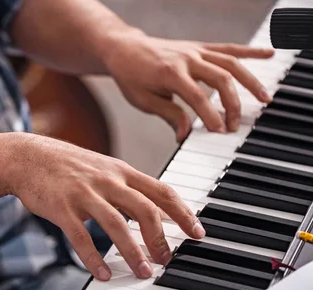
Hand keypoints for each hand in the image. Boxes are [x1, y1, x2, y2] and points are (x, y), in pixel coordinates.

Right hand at [9, 134, 205, 280]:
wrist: (27, 157)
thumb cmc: (67, 165)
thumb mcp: (102, 167)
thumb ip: (126, 187)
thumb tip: (152, 211)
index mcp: (120, 171)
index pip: (161, 191)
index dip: (183, 213)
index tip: (197, 233)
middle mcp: (107, 180)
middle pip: (145, 209)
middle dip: (161, 238)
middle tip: (167, 260)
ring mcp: (84, 194)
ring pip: (117, 225)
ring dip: (133, 252)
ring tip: (143, 273)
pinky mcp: (62, 208)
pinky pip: (81, 237)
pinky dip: (93, 258)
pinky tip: (102, 274)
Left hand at [101, 32, 273, 139]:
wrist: (124, 50)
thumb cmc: (132, 77)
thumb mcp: (144, 100)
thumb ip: (168, 115)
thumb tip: (184, 136)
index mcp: (170, 74)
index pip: (197, 97)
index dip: (211, 115)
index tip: (220, 132)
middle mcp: (187, 59)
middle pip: (220, 80)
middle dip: (232, 104)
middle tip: (235, 126)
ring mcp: (195, 51)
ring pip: (230, 63)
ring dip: (250, 81)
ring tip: (264, 99)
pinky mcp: (200, 48)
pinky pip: (228, 49)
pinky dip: (249, 52)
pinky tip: (269, 55)